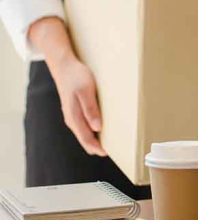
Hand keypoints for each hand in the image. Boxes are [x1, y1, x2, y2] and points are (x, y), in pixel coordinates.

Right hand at [28, 17, 105, 156]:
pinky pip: (83, 126)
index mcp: (74, 116)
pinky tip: (99, 131)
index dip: (97, 148)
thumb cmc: (76, 77)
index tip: (107, 153)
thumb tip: (97, 128)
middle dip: (96, 147)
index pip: (86, 138)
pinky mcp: (74, 110)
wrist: (64, 66)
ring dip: (94, 140)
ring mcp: (72, 115)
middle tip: (111, 152)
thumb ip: (91, 109)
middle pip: (84, 139)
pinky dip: (91, 132)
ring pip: (83, 134)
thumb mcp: (86, 91)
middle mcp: (72, 119)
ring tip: (107, 145)